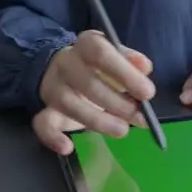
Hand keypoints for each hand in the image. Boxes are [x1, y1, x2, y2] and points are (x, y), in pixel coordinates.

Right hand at [35, 30, 154, 154]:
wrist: (67, 69)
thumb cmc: (102, 66)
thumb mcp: (119, 57)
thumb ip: (132, 61)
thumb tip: (144, 67)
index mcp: (87, 44)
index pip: (102, 54)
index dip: (126, 74)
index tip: (148, 93)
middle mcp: (66, 62)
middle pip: (88, 83)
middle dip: (117, 103)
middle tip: (139, 117)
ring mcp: (54, 86)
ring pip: (69, 104)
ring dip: (98, 121)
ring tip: (122, 130)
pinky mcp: (47, 109)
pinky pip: (42, 124)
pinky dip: (52, 138)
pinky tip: (67, 148)